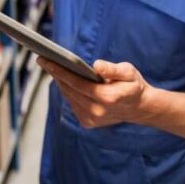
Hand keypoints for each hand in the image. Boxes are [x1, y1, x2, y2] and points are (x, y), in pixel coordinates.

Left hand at [37, 58, 153, 128]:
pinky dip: (68, 92)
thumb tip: (96, 65)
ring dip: (61, 83)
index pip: (78, 84)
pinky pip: (72, 103)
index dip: (60, 72)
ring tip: (52, 67)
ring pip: (69, 97)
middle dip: (56, 74)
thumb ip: (112, 69)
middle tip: (45, 60)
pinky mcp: (88, 123)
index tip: (47, 61)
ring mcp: (92, 119)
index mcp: (108, 98)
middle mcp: (97, 112)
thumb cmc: (133, 86)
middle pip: (70, 90)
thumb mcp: (128, 72)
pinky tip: (64, 80)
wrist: (139, 108)